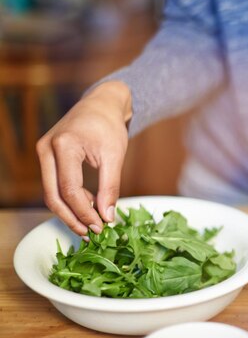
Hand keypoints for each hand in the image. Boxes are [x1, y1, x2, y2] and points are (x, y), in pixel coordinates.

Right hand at [36, 81, 131, 236]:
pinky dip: (70, 199)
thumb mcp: (115, 155)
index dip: (85, 212)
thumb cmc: (109, 126)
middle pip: (53, 195)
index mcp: (64, 145)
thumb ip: (110, 186)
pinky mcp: (47, 157)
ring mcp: (43, 152)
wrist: (101, 104)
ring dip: (70, 211)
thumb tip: (108, 216)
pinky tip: (88, 207)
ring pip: (51, 193)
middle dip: (72, 218)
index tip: (102, 226)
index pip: (70, 189)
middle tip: (92, 233)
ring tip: (91, 224)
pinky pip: (54, 185)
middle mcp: (47, 149)